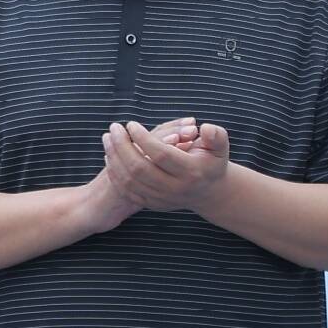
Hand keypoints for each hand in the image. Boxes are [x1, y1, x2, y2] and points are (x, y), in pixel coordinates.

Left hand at [100, 117, 227, 212]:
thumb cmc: (211, 161)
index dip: (144, 138)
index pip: (161, 154)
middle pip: (140, 168)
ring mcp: (161, 199)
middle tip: (114, 128)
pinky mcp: (151, 204)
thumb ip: (216, 135)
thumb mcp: (220, 146)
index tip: (131, 124)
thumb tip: (204, 127)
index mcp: (191, 172)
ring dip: (114, 158)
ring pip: (129, 181)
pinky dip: (115, 173)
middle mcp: (175, 189)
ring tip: (108, 138)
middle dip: (123, 146)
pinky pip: (126, 191)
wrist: (208, 192)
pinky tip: (110, 156)